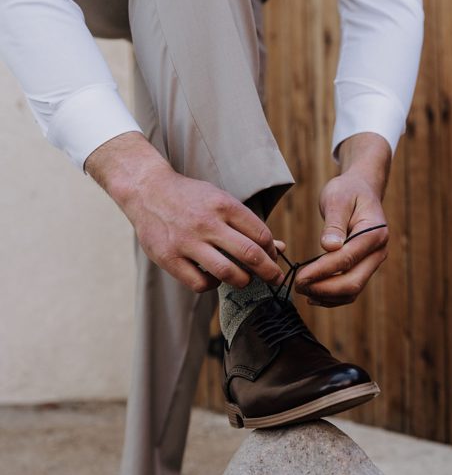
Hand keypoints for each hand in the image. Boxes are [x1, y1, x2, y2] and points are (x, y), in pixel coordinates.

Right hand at [85, 132, 282, 292]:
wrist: (147, 190)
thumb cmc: (192, 198)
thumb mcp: (222, 201)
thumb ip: (249, 225)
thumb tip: (280, 248)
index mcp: (224, 205)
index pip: (261, 235)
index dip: (272, 251)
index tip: (272, 257)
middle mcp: (207, 223)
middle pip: (250, 255)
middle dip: (269, 272)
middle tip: (275, 279)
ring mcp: (186, 241)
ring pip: (227, 272)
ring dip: (243, 281)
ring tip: (245, 279)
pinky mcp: (168, 257)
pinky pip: (200, 283)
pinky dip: (213, 284)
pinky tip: (213, 277)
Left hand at [295, 133, 390, 306]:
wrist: (362, 190)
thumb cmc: (348, 192)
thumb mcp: (338, 199)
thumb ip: (334, 224)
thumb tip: (329, 247)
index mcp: (375, 233)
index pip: (347, 258)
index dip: (322, 271)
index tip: (299, 276)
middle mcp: (378, 252)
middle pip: (353, 282)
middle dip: (323, 289)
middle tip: (298, 287)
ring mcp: (373, 262)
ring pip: (352, 291)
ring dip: (326, 296)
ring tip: (303, 291)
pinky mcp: (364, 268)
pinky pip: (350, 290)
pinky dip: (332, 297)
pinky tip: (313, 295)